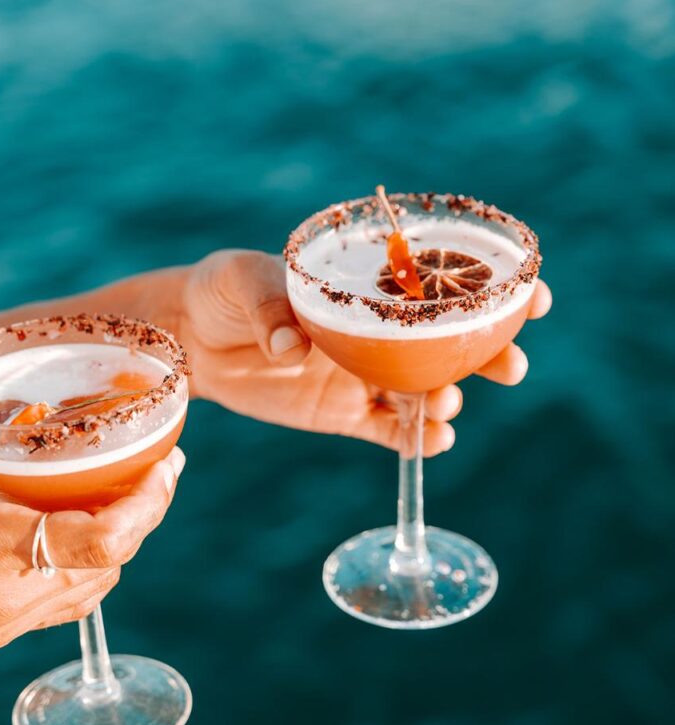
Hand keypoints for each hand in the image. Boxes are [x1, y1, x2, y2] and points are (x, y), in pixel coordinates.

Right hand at [0, 447, 184, 649]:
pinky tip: (80, 532)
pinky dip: (88, 565)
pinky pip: (70, 601)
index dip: (146, 504)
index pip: (105, 540)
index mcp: (1, 551)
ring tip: (122, 494)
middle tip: (160, 468)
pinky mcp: (5, 630)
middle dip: (144, 512)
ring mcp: (12, 622)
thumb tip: (15, 394)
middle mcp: (15, 599)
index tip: (164, 468)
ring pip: (98, 584)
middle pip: (112, 559)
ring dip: (119, 538)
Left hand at [179, 251, 551, 456]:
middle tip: (511, 366)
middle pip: (449, 346)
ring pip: (426, 391)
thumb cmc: (226, 290)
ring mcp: (364, 376)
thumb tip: (291, 347)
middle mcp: (378, 334)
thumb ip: (272, 308)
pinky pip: (390, 430)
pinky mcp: (343, 413)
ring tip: (442, 405)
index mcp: (371, 289)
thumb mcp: (244, 282)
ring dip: (447, 399)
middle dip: (489, 354)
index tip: (531, 296)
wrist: (192, 340)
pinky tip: (433, 442)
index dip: (491, 290)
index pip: (441, 285)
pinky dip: (416, 438)